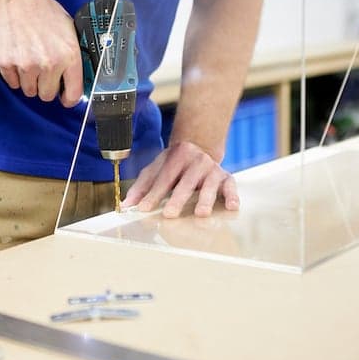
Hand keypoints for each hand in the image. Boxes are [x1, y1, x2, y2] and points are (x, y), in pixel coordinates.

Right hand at [0, 0, 83, 106]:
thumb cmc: (39, 9)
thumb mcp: (67, 29)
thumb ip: (71, 54)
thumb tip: (74, 75)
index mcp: (69, 55)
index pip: (73, 93)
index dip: (68, 98)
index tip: (65, 97)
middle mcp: (49, 63)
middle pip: (47, 96)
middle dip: (44, 86)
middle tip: (41, 71)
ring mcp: (27, 65)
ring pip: (29, 91)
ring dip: (29, 81)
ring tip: (28, 60)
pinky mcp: (7, 64)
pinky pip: (13, 83)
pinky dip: (14, 75)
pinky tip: (17, 57)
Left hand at [120, 141, 239, 217]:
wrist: (200, 145)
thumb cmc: (174, 163)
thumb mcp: (156, 168)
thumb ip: (142, 186)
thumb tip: (126, 204)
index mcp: (176, 157)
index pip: (163, 178)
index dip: (153, 194)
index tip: (143, 208)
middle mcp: (195, 161)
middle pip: (186, 182)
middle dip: (177, 199)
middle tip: (170, 214)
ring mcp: (212, 169)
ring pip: (209, 185)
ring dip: (206, 199)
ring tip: (201, 213)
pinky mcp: (226, 177)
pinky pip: (231, 186)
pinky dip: (232, 196)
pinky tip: (232, 206)